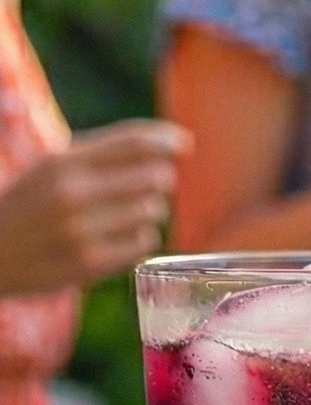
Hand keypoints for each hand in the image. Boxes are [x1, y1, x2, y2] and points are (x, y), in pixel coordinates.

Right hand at [0, 120, 188, 295]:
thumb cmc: (32, 204)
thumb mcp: (54, 167)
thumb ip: (107, 153)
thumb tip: (178, 142)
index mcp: (61, 162)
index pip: (132, 143)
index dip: (167, 140)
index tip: (184, 144)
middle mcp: (70, 193)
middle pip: (154, 177)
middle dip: (159, 180)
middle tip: (146, 187)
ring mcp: (79, 231)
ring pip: (153, 211)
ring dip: (150, 211)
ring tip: (126, 214)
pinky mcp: (88, 263)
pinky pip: (143, 243)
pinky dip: (140, 238)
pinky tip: (120, 237)